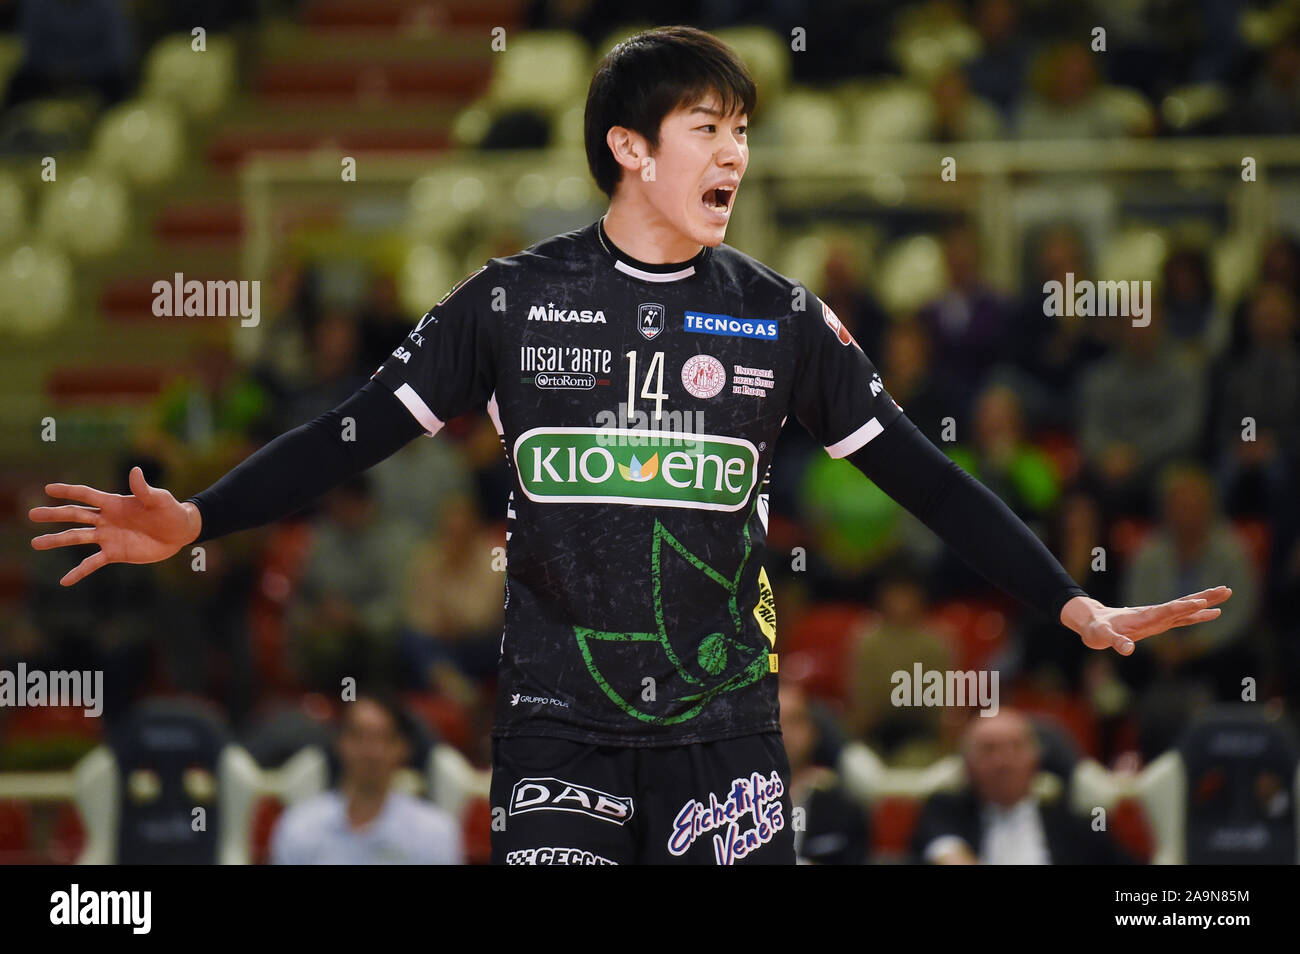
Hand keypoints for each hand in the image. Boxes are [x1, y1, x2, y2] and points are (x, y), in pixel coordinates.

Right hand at [29, 466, 201, 585]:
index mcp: (114, 503)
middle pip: (75, 516)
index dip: (68, 491)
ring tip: (36, 543)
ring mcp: (108, 537)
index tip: (48, 488)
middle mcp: (106, 519)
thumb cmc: (170, 511)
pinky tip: (64, 581)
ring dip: (57, 540)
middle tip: (31, 514)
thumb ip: (144, 489)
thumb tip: (135, 471)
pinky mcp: (114, 553)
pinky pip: (92, 563)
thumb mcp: (159, 500)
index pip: (87, 495)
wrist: (179, 532)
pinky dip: (79, 572)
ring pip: (77, 538)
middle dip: (54, 515)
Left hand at [1059, 586, 1231, 654]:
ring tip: (1226, 594)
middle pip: (1183, 604)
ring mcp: (1158, 617)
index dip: (1183, 607)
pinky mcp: (1159, 622)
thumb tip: (1128, 650)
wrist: (1093, 621)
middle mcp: (1154, 614)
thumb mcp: (1101, 637)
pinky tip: (1213, 613)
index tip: (1200, 602)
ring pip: (1186, 608)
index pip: (1167, 611)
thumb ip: (1115, 642)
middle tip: (1226, 590)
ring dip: (1206, 602)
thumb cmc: (1096, 629)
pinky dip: (1198, 614)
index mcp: (1143, 616)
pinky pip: (1183, 618)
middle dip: (1204, 598)